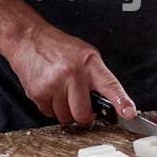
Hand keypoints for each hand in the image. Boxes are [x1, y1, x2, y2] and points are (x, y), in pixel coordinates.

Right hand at [6, 25, 135, 125]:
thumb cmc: (58, 48)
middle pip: (83, 114)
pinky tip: (49, 91)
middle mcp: (72, 73)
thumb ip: (98, 78)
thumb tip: (111, 104)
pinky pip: (49, 114)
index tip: (128, 113)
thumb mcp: (85, 55)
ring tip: (61, 91)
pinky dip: (51, 107)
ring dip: (65, 110)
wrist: (28, 39)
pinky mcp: (37, 92)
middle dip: (82, 114)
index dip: (121, 101)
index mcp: (89, 63)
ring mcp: (54, 84)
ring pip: (65, 117)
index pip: (110, 85)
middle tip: (79, 103)